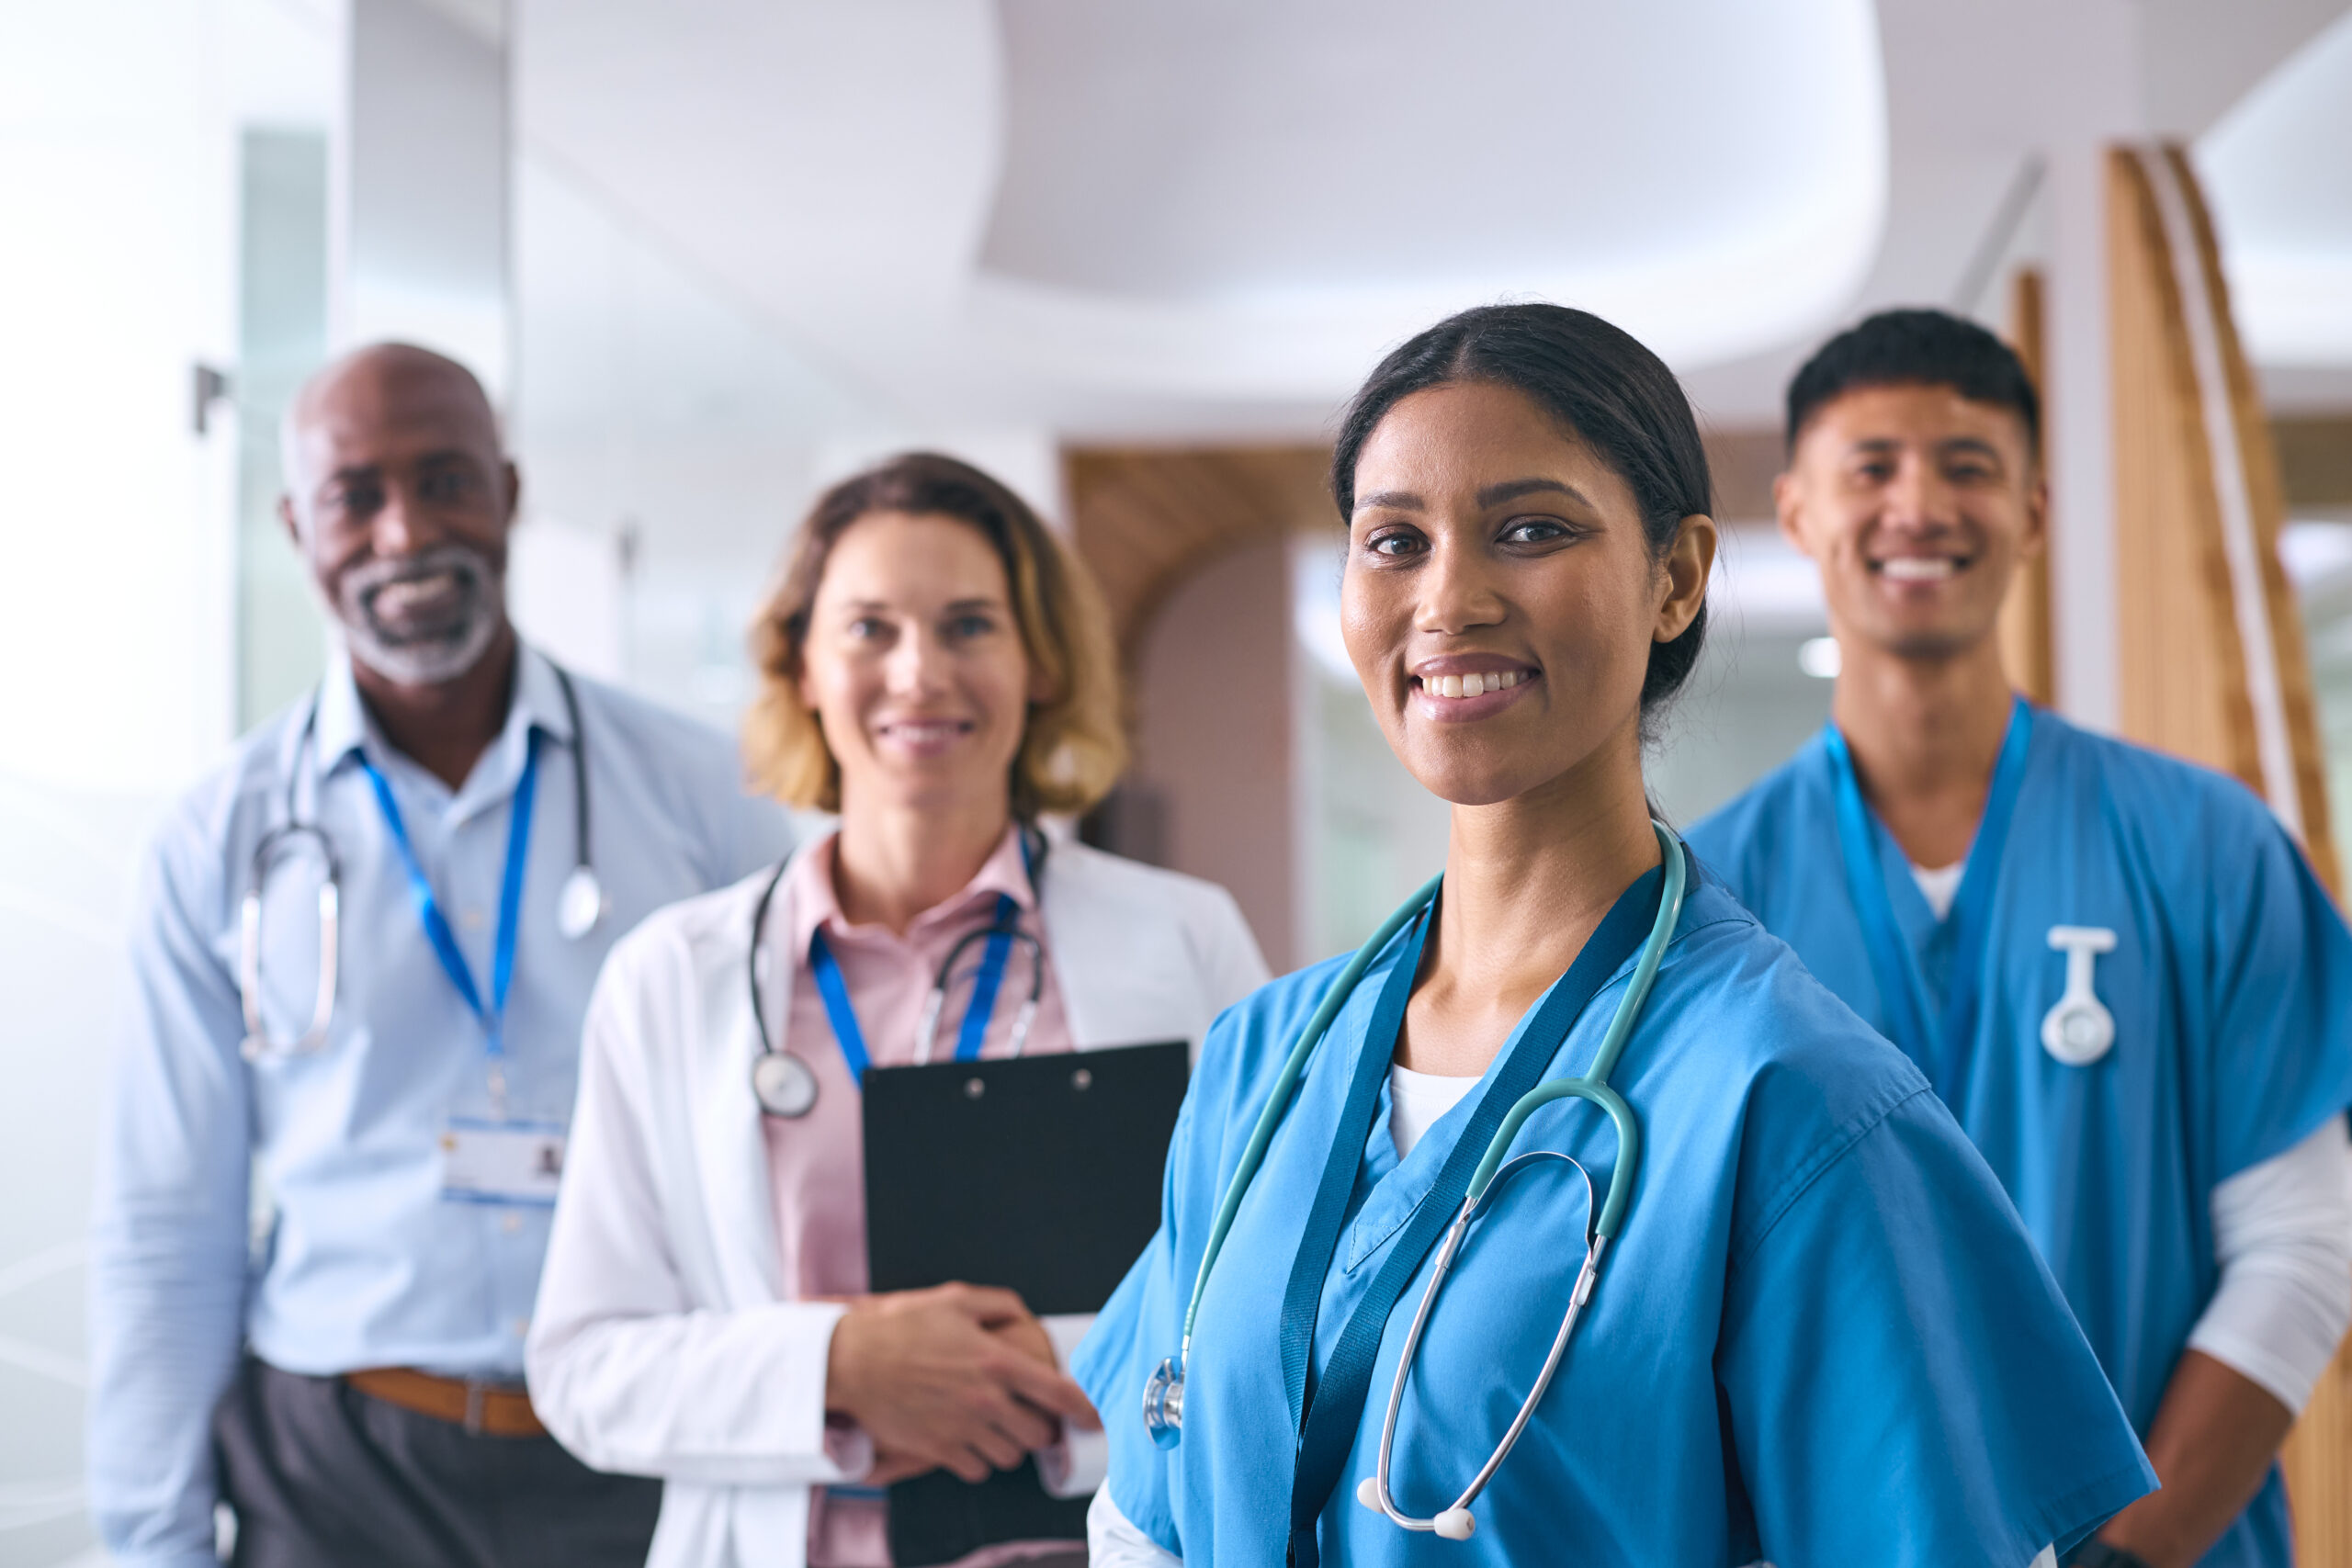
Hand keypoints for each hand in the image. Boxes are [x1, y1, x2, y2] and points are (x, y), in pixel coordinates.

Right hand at [824, 1283, 1097, 1483]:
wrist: (850, 1361)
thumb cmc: (900, 1326)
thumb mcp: (954, 1299)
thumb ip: (999, 1304)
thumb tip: (1024, 1315)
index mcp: (996, 1361)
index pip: (1057, 1393)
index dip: (1084, 1409)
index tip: (1095, 1419)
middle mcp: (985, 1399)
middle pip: (1038, 1434)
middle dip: (1040, 1427)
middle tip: (1029, 1416)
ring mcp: (962, 1428)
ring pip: (1010, 1455)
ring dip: (1009, 1444)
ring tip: (997, 1427)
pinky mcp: (938, 1449)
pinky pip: (977, 1469)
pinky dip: (979, 1459)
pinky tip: (969, 1440)